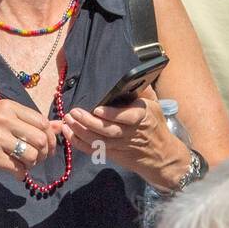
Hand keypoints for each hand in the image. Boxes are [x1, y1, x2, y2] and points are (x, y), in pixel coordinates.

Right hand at [0, 102, 60, 179]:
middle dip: (44, 153)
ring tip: (26, 163)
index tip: (49, 146)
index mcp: (8, 107)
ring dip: (33, 164)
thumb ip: (32, 121)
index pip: (42, 121)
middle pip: (41, 139)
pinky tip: (16, 171)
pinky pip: (19, 168)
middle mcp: (3, 120)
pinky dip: (22, 173)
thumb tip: (61, 125)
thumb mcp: (5, 117)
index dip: (51, 136)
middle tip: (39, 158)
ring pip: (32, 155)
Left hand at [60, 88, 188, 188]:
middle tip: (73, 112)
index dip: (112, 114)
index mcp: (142, 117)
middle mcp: (130, 132)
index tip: (97, 108)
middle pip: (108, 130)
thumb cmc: (155, 125)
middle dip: (89, 122)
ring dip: (80, 132)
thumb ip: (143, 89)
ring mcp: (120, 145)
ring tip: (67, 121)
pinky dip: (80, 144)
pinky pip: (94, 150)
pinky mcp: (113, 154)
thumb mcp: (154, 105)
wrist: (161, 154)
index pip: (128, 117)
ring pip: (98, 141)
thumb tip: (134, 73)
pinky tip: (69, 134)